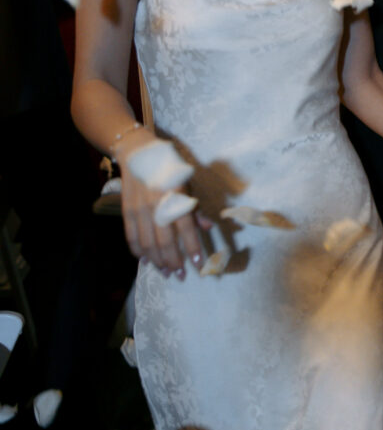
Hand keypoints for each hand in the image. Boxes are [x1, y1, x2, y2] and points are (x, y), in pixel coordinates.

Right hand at [121, 163, 209, 278]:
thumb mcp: (187, 182)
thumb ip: (195, 207)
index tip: (200, 265)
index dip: (193, 249)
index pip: (186, 229)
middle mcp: (156, 205)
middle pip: (164, 242)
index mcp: (175, 196)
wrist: (138, 152)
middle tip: (181, 276)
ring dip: (157, 262)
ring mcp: (139, 209)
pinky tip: (146, 262)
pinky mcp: (126, 211)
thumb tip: (208, 227)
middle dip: (174, 262)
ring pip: (147, 244)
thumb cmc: (168, 167)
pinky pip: (132, 238)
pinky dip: (138, 252)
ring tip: (166, 273)